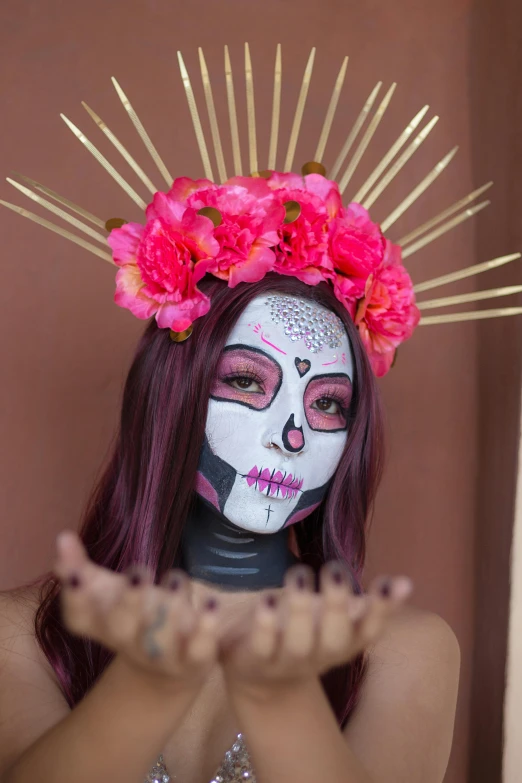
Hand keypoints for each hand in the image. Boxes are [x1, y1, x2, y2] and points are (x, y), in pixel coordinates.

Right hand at [53, 531, 221, 689]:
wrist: (168, 671)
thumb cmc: (133, 618)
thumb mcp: (108, 592)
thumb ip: (81, 568)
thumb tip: (62, 537)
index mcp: (104, 627)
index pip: (80, 619)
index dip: (76, 598)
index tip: (76, 572)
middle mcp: (129, 644)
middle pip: (121, 629)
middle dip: (128, 601)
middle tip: (136, 573)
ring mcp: (161, 655)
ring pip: (161, 639)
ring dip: (168, 610)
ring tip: (175, 578)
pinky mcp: (193, 660)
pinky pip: (198, 649)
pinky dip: (206, 627)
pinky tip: (211, 602)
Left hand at [220, 562, 412, 693]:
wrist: (259, 676)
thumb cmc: (306, 634)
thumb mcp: (338, 620)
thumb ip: (370, 604)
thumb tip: (406, 583)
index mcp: (343, 645)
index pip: (369, 631)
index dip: (381, 610)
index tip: (387, 581)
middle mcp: (318, 657)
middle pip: (334, 639)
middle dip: (337, 606)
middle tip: (334, 569)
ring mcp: (286, 663)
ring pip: (297, 643)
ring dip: (300, 610)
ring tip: (299, 575)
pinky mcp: (254, 662)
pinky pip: (260, 647)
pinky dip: (264, 625)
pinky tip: (266, 599)